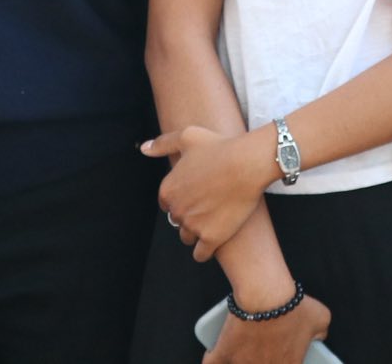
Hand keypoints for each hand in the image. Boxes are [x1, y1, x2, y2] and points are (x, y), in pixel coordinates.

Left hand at [143, 125, 273, 261]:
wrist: (247, 164)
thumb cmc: (219, 146)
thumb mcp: (187, 136)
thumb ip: (162, 143)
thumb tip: (144, 148)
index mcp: (168, 189)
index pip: (166, 203)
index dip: (180, 198)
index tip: (195, 193)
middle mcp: (177, 210)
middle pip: (177, 220)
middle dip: (189, 214)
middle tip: (207, 204)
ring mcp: (193, 226)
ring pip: (188, 237)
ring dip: (196, 232)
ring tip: (212, 221)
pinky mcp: (211, 238)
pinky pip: (201, 254)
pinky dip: (205, 251)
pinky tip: (213, 241)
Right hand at [204, 294, 330, 363]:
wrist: (265, 294)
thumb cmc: (294, 304)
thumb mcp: (321, 317)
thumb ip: (322, 332)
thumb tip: (319, 336)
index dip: (283, 361)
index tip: (280, 357)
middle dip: (259, 359)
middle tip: (259, 350)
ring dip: (237, 361)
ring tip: (238, 355)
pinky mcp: (224, 353)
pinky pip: (211, 363)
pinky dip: (210, 360)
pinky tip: (211, 356)